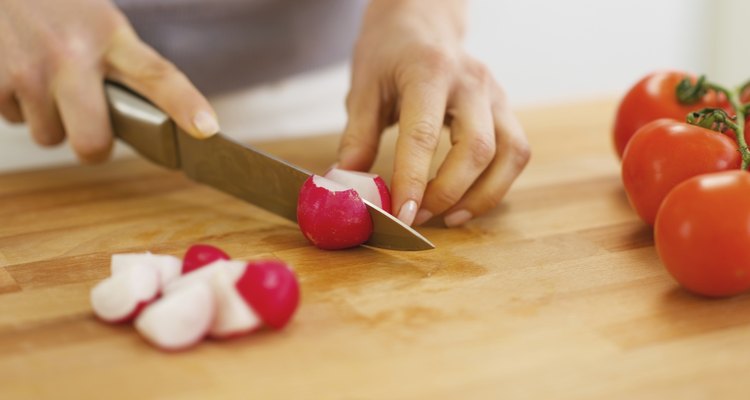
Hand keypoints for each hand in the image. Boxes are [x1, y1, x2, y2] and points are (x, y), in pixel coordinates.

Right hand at [0, 0, 218, 162]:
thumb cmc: (59, 8)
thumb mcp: (102, 23)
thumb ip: (126, 68)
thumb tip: (151, 125)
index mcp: (111, 37)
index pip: (157, 75)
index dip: (184, 105)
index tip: (206, 129)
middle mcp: (71, 55)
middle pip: (93, 140)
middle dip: (93, 146)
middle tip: (93, 128)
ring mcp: (29, 70)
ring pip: (50, 136)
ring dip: (51, 120)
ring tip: (47, 80)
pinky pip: (14, 121)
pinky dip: (18, 106)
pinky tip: (20, 74)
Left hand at [338, 0, 529, 226]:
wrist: (422, 21)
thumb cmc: (389, 53)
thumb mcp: (364, 88)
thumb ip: (357, 137)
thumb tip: (347, 184)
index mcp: (429, 72)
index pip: (424, 135)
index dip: (414, 180)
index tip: (403, 215)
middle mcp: (472, 82)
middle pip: (477, 149)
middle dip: (448, 193)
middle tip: (417, 217)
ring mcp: (496, 94)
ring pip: (509, 154)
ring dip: (481, 196)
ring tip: (448, 217)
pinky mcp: (505, 108)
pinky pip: (516, 153)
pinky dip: (496, 184)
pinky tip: (468, 200)